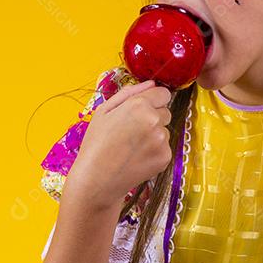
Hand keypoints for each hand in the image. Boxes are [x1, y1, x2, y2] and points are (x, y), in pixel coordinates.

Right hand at [65, 79, 173, 208]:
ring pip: (165, 129)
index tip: (142, 109)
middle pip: (166, 111)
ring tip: (132, 146)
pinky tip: (137, 157)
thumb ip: (129, 93)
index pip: (163, 93)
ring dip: (154, 135)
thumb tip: (151, 83)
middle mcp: (154, 121)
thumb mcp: (104, 111)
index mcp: (139, 105)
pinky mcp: (165, 157)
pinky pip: (165, 147)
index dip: (152, 100)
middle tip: (131, 131)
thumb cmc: (96, 144)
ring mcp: (161, 140)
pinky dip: (154, 151)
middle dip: (153, 117)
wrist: (97, 179)